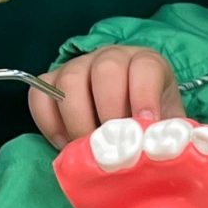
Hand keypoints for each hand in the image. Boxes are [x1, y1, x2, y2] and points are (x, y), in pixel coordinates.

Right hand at [28, 45, 180, 147]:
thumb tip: (162, 149)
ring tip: (88, 149)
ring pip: (70, 80)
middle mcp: (111, 57)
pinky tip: (65, 144)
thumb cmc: (150, 125)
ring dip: (78, 120)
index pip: (144, 67)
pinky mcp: (52, 81)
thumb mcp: (167, 128)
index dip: (144, 95)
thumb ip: (166, 135)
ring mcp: (78, 66)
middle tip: (113, 145)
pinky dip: (49, 122)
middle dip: (109, 111)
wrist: (126, 120)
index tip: (144, 125)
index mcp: (146, 63)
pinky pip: (40, 94)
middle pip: (105, 70)